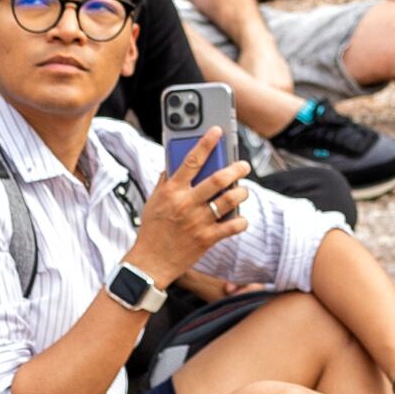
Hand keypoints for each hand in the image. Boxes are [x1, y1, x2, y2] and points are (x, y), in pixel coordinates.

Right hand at [129, 142, 249, 287]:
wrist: (150, 262)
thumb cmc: (152, 229)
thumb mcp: (154, 200)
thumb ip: (165, 181)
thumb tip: (174, 162)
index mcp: (171, 191)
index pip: (191, 160)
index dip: (206, 143)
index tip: (217, 131)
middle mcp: (186, 203)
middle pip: (217, 179)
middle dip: (236, 168)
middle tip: (244, 165)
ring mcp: (197, 221)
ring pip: (229, 200)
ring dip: (242, 192)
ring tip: (243, 190)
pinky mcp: (207, 239)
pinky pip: (232, 226)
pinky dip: (241, 221)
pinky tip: (240, 218)